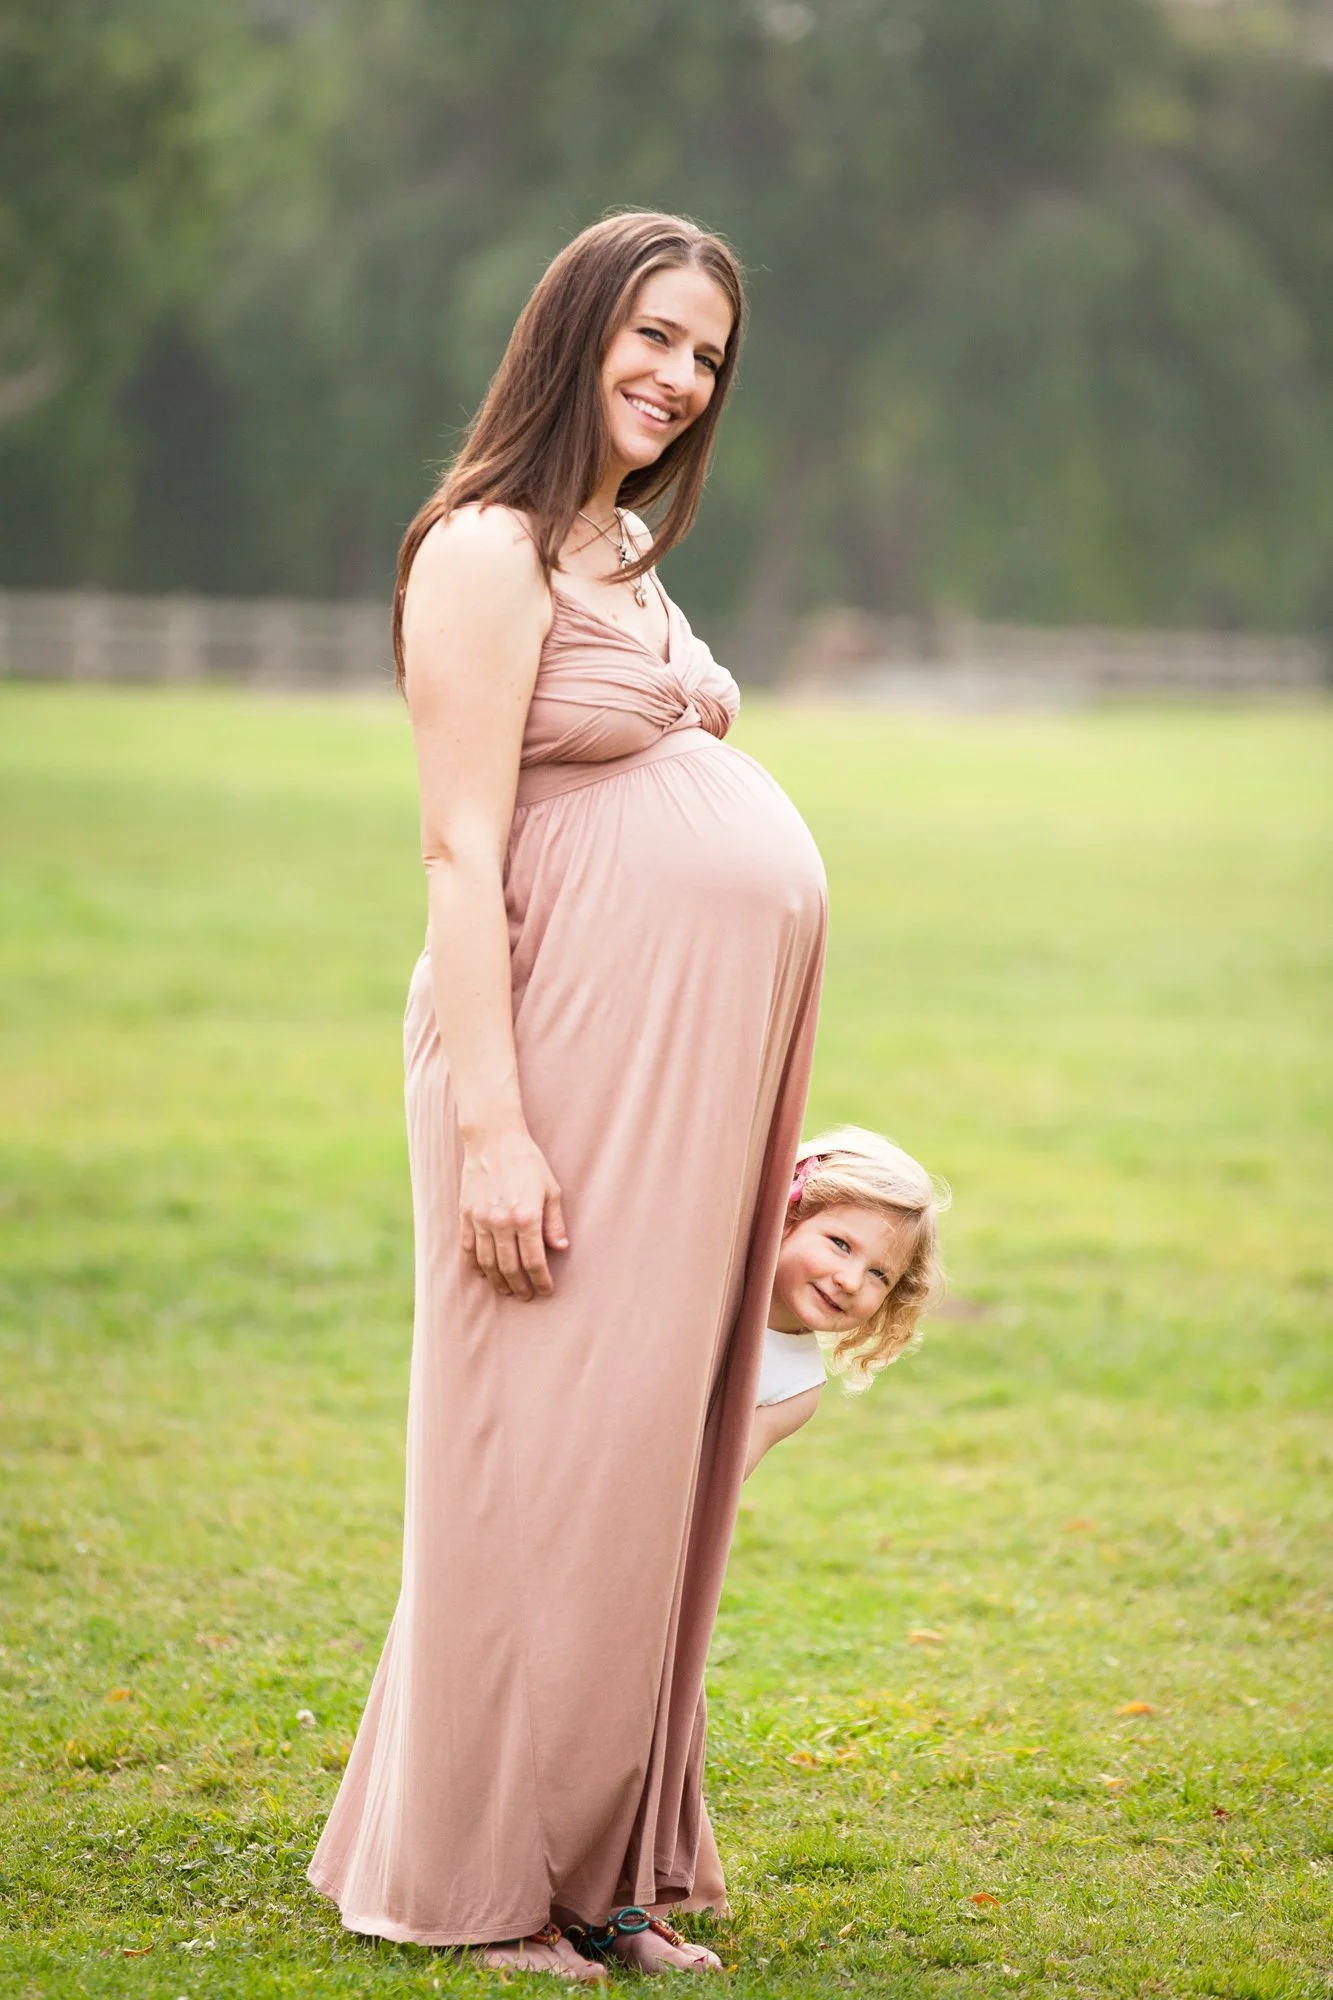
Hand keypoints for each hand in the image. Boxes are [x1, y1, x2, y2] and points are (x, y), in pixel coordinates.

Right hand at [459, 1128, 568, 1299]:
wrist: (493, 1139)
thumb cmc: (527, 1162)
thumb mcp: (551, 1189)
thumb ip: (555, 1222)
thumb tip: (561, 1248)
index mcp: (526, 1216)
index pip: (535, 1261)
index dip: (541, 1280)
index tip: (546, 1290)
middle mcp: (501, 1222)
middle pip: (510, 1267)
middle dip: (520, 1286)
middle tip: (526, 1296)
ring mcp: (480, 1219)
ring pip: (488, 1263)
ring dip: (498, 1281)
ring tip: (507, 1290)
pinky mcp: (465, 1214)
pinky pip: (468, 1249)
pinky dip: (475, 1266)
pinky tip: (483, 1274)